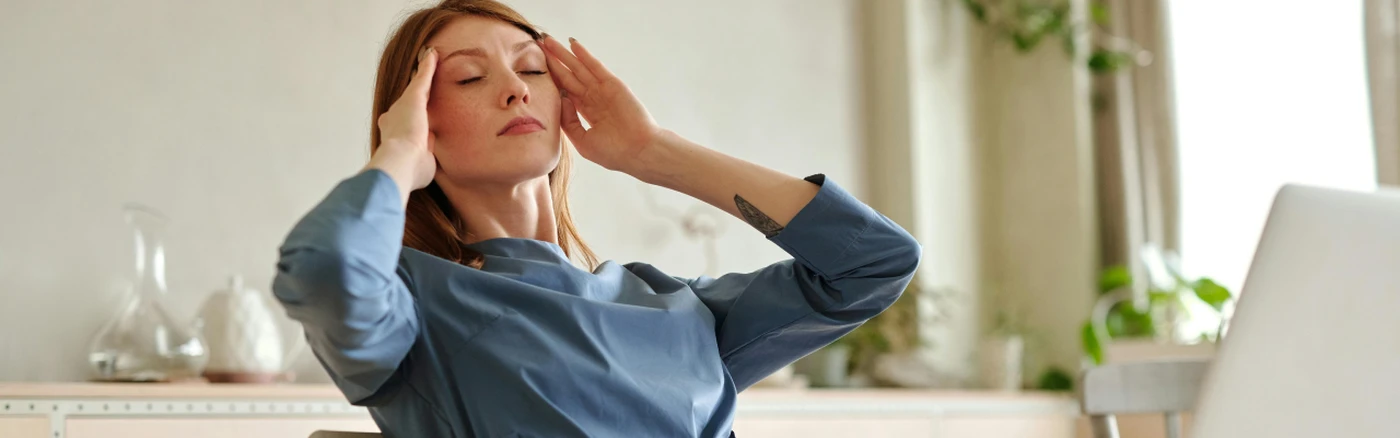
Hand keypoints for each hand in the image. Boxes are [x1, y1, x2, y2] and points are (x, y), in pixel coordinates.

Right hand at [369, 46, 438, 194]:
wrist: (400, 163)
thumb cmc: (410, 171)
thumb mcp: (420, 167)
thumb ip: (425, 160)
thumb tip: (427, 161)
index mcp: (394, 137)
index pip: (402, 128)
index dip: (405, 126)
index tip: (409, 125)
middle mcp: (394, 118)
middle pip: (406, 105)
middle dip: (412, 97)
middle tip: (417, 86)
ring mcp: (403, 106)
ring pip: (415, 87)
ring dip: (421, 74)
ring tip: (428, 60)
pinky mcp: (413, 97)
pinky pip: (423, 77)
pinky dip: (427, 66)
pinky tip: (432, 54)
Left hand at [541, 36, 664, 174]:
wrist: (638, 151)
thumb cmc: (613, 152)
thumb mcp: (583, 141)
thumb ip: (568, 122)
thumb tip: (561, 98)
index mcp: (586, 112)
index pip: (565, 90)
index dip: (551, 78)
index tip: (536, 68)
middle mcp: (593, 98)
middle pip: (568, 75)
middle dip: (553, 61)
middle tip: (538, 46)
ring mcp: (603, 90)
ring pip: (578, 68)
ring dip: (563, 54)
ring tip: (548, 40)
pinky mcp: (612, 84)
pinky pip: (595, 66)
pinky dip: (584, 55)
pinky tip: (572, 44)